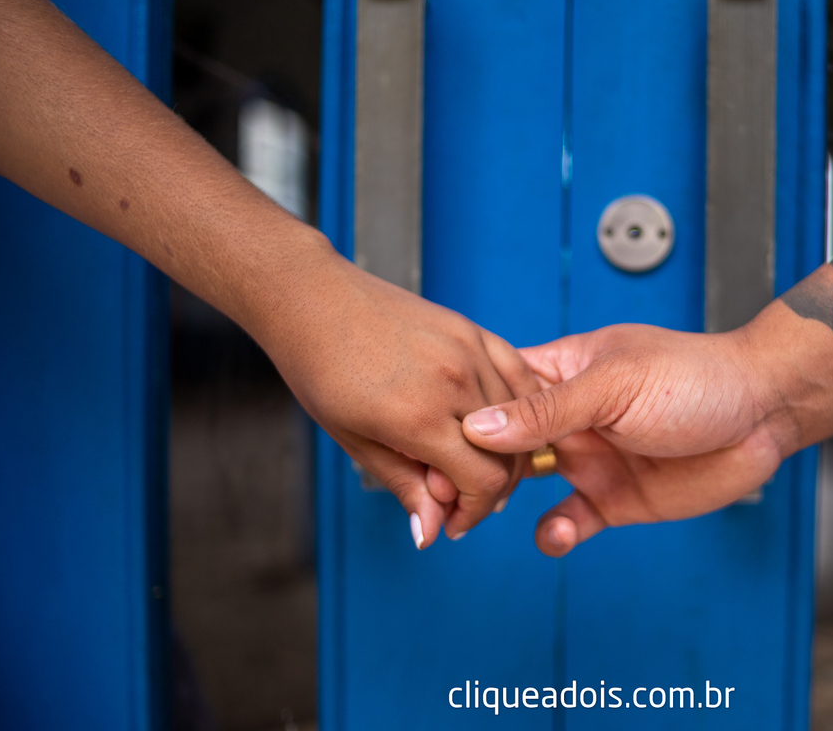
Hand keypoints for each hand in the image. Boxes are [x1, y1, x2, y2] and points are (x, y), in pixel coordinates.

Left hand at [252, 247, 537, 548]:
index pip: (483, 481)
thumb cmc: (321, 369)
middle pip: (508, 455)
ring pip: (520, 419)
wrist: (313, 300)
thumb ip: (403, 484)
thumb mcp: (354, 440)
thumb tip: (430, 532)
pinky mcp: (473, 331)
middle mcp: (453, 381)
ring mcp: (469, 351)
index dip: (473, 512)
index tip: (452, 521)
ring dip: (503, 451)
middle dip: (488, 489)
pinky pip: (519, 377)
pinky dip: (518, 407)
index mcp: (418, 416)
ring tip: (470, 461)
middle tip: (456, 497)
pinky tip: (498, 423)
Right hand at [460, 319, 795, 555]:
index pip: (494, 387)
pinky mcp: (613, 500)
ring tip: (478, 518)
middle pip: (499, 442)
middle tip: (442, 490)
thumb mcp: (615, 384)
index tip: (428, 433)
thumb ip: (548, 409)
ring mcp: (588, 459)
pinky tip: (555, 534)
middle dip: (469, 465)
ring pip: (522, 486)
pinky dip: (553, 533)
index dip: (461, 410)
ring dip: (497, 501)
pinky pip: (568, 522)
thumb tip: (479, 425)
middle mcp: (567, 417)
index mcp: (561, 371)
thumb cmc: (696, 376)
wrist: (763, 413)